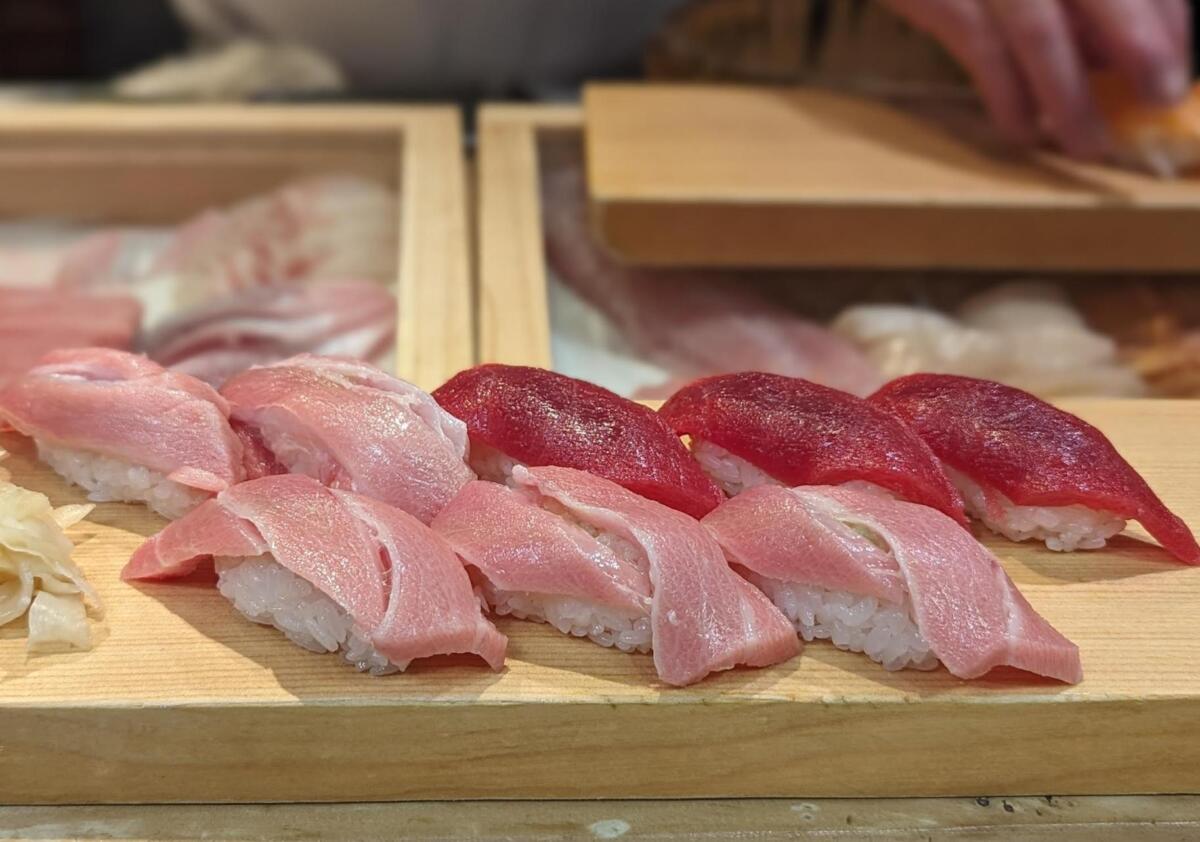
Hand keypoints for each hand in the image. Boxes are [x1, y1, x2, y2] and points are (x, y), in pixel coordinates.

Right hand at [879, 0, 1192, 157]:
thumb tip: (1105, 52)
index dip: (1167, 15)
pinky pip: (981, 52)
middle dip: (1142, 42)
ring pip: (1040, 32)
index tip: (1181, 61)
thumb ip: (1070, 0)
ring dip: (1070, 95)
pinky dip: (1007, 97)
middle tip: (1161, 96)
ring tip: (1088, 145)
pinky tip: (1022, 131)